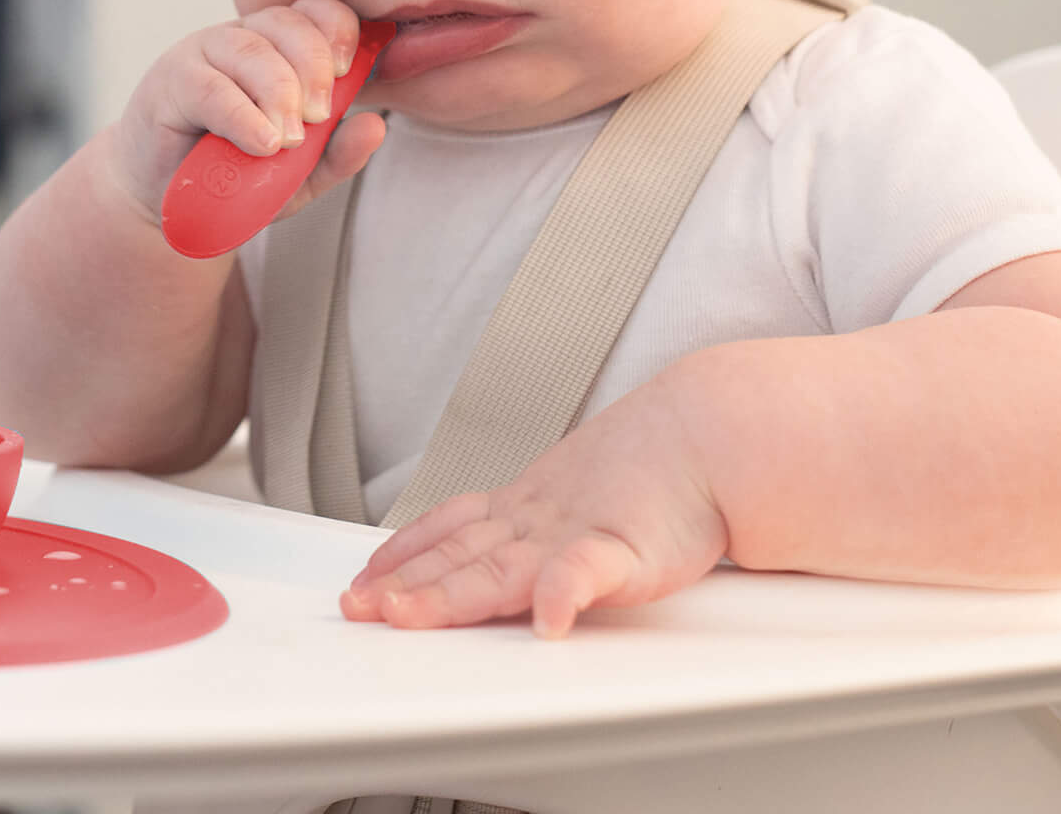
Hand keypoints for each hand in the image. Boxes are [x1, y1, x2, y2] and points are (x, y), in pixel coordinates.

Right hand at [103, 0, 388, 232]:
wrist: (170, 202)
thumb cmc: (236, 175)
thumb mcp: (298, 173)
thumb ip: (337, 152)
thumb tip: (376, 126)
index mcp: (280, 47)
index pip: (315, 10)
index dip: (337, 29)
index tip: (348, 70)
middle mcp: (244, 38)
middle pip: (287, 24)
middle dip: (313, 68)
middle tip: (319, 117)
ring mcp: (205, 53)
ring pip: (251, 50)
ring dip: (279, 93)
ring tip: (289, 140)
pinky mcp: (171, 81)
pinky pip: (211, 87)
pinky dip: (241, 115)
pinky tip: (261, 142)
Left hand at [338, 376, 729, 638]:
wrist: (704, 436)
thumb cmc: (649, 474)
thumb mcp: (578, 496)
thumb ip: (541, 534)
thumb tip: (509, 563)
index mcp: (526, 509)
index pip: (449, 531)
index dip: (402, 554)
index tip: (363, 578)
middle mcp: (537, 521)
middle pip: (457, 557)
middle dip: (403, 584)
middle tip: (356, 606)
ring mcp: (573, 534)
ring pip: (497, 568)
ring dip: (447, 594)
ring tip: (403, 613)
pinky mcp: (624, 551)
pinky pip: (585, 574)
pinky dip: (560, 596)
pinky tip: (545, 623)